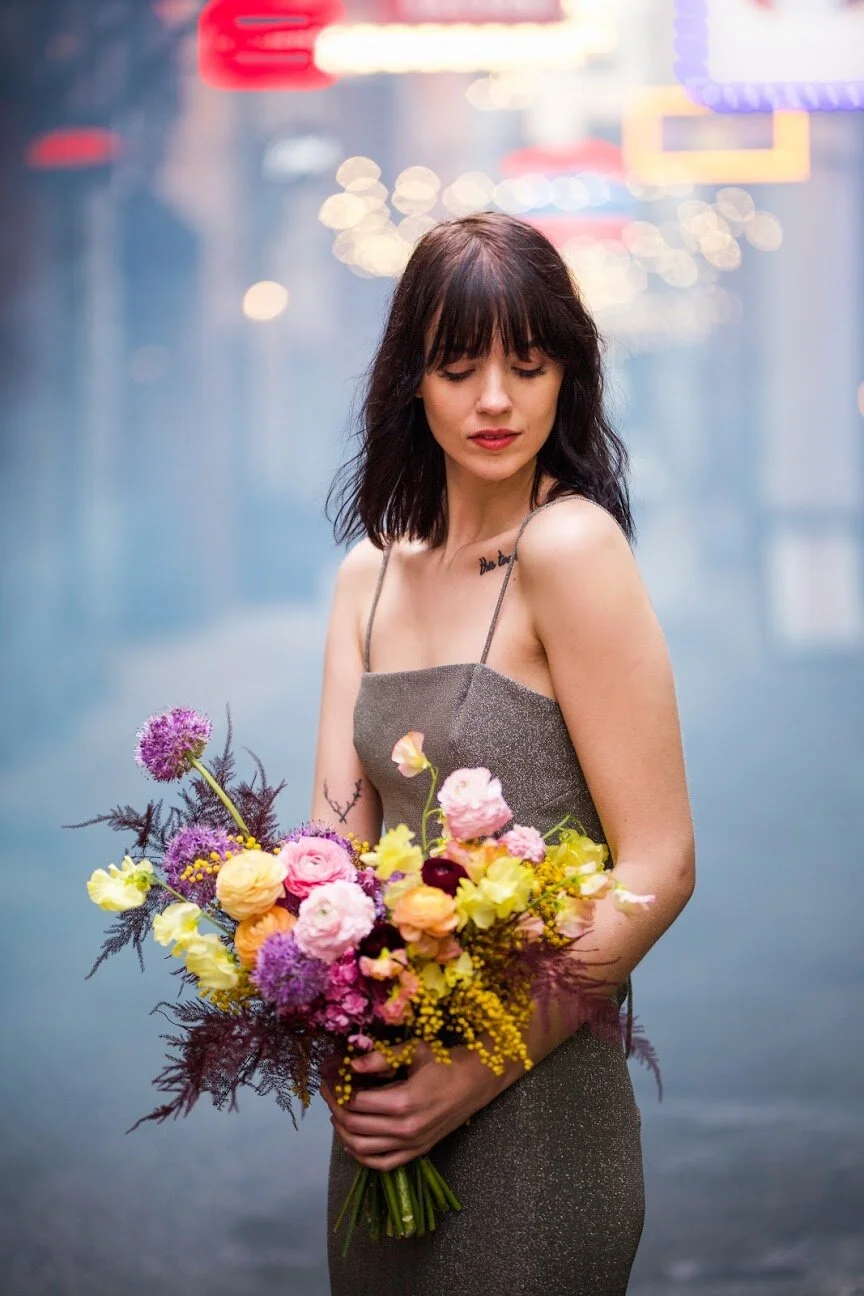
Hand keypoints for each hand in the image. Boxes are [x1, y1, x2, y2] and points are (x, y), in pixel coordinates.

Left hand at [320, 1041, 504, 1171]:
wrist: (475, 1082)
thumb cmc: (444, 1061)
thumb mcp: (414, 1050)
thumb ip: (381, 1058)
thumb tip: (351, 1065)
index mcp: (403, 1102)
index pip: (355, 1103)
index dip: (336, 1090)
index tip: (328, 1079)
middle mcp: (406, 1129)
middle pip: (355, 1125)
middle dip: (335, 1108)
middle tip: (329, 1092)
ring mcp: (412, 1144)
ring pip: (362, 1148)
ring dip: (343, 1132)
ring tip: (337, 1113)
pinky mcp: (417, 1152)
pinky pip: (382, 1164)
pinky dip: (361, 1156)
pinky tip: (352, 1141)